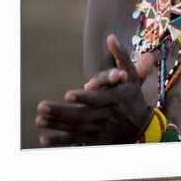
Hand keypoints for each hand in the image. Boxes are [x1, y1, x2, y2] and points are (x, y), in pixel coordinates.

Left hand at [34, 34, 153, 145]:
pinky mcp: (95, 141)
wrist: (141, 127)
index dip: (83, 97)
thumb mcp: (131, 75)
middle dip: (60, 112)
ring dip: (56, 125)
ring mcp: (100, 131)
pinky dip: (60, 143)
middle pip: (81, 116)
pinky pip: (75, 142)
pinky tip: (44, 140)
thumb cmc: (132, 96)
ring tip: (39, 120)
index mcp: (114, 99)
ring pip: (75, 129)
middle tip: (42, 107)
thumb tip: (111, 37)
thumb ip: (121, 56)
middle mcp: (106, 117)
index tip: (68, 95)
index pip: (96, 99)